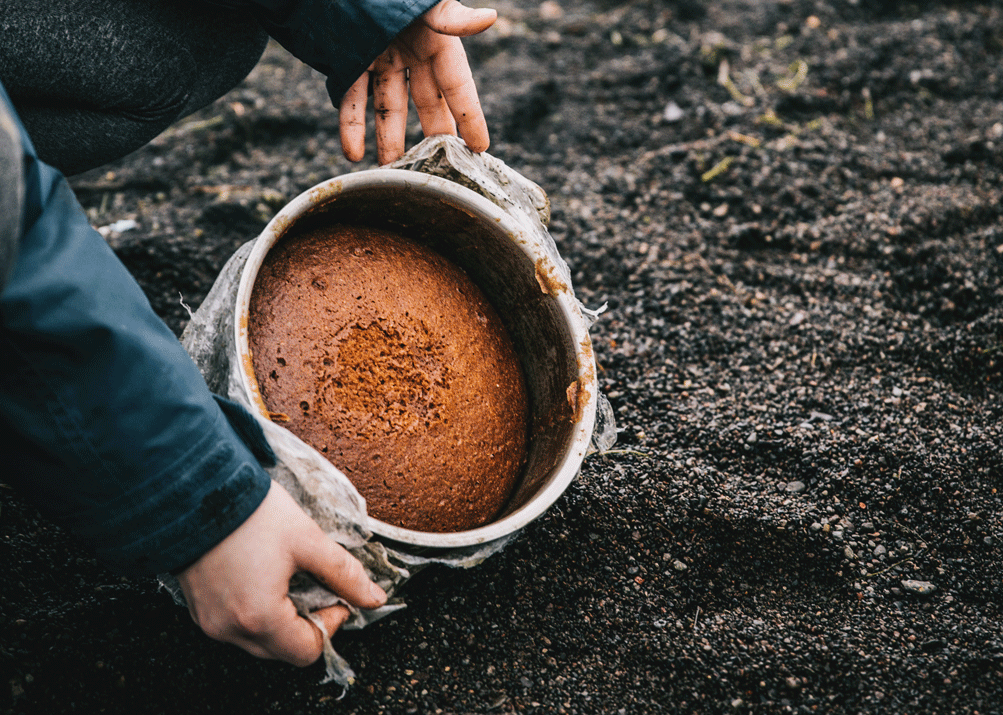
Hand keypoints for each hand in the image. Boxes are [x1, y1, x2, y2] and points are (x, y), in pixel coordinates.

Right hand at [175, 481, 385, 666]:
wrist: (194, 490)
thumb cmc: (250, 513)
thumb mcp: (307, 540)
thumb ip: (345, 573)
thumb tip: (374, 597)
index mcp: (259, 618)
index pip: (308, 651)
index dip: (331, 623)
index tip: (335, 593)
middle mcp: (229, 629)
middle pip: (283, 650)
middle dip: (307, 622)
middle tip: (315, 584)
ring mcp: (209, 622)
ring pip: (260, 640)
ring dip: (282, 618)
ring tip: (288, 577)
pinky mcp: (198, 609)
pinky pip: (236, 625)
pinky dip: (256, 611)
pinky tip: (263, 576)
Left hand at [340, 0, 496, 164]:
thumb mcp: (425, 1)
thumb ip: (451, 15)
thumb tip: (490, 17)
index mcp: (435, 38)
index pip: (458, 84)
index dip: (470, 115)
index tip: (482, 147)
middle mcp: (411, 51)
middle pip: (427, 101)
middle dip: (433, 134)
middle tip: (441, 169)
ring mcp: (380, 58)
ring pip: (389, 107)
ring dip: (389, 139)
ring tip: (392, 171)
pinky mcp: (349, 61)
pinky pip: (351, 100)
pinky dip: (351, 127)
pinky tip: (352, 154)